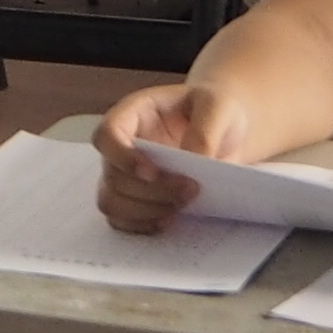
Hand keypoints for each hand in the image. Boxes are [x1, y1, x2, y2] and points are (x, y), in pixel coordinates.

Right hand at [91, 76, 259, 230]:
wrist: (226, 129)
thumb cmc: (215, 109)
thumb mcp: (219, 107)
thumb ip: (204, 132)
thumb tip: (192, 162)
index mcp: (134, 114)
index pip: (106, 135)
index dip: (121, 157)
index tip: (152, 173)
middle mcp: (122, 145)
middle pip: (113, 176)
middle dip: (152, 191)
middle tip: (191, 189)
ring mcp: (125, 174)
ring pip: (111, 202)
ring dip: (146, 211)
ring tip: (182, 205)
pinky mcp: (135, 199)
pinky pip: (121, 220)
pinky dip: (143, 225)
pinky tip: (171, 219)